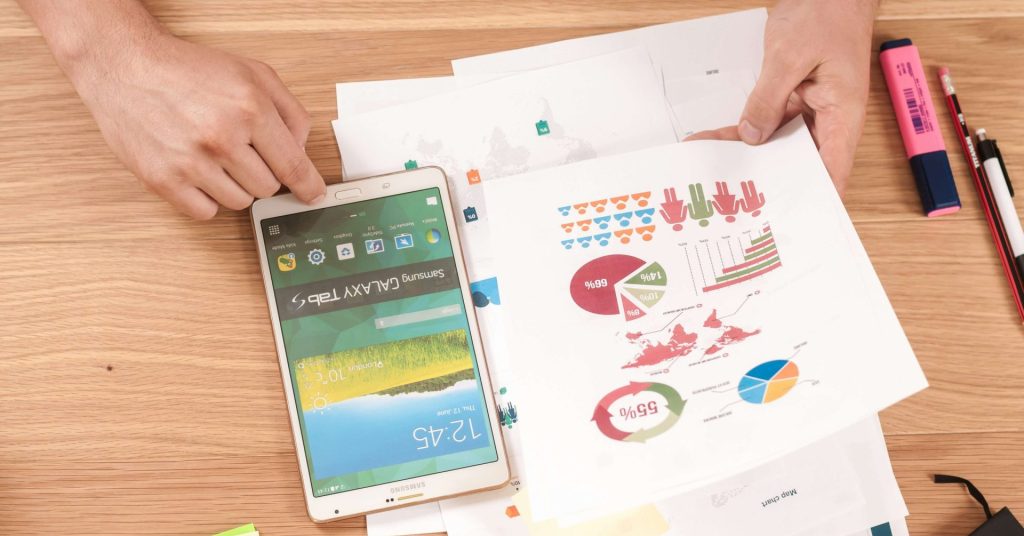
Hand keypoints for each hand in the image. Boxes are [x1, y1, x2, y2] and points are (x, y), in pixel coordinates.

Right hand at [23, 1, 325, 218]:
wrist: (124, 66)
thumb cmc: (188, 69)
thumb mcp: (253, 73)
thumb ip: (289, 111)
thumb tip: (301, 150)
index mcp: (250, 109)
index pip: (293, 165)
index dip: (307, 186)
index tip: (313, 196)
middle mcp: (222, 137)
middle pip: (267, 187)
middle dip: (261, 172)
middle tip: (240, 151)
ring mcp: (191, 162)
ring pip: (240, 203)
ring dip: (235, 185)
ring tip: (215, 156)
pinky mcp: (163, 180)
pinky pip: (206, 212)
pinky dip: (207, 198)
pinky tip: (198, 172)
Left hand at [689, 0, 877, 194]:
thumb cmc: (827, 15)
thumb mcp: (790, 56)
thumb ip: (768, 98)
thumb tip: (752, 136)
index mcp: (843, 115)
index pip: (832, 170)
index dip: (812, 198)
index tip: (786, 219)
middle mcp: (829, 119)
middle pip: (799, 164)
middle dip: (769, 183)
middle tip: (734, 202)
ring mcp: (810, 112)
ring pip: (777, 146)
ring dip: (747, 158)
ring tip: (713, 174)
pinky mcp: (793, 102)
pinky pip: (767, 123)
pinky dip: (743, 133)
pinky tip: (714, 141)